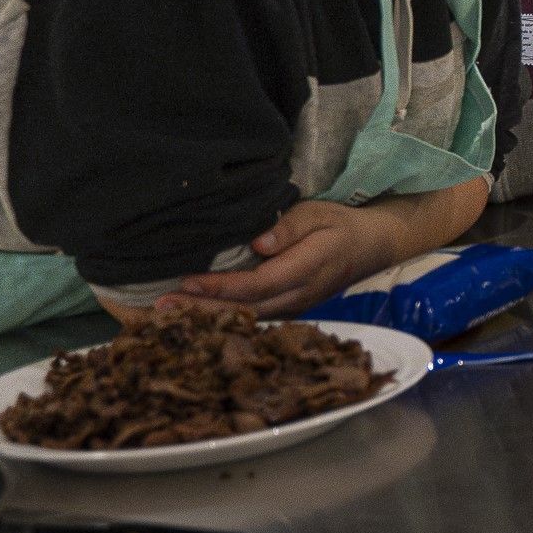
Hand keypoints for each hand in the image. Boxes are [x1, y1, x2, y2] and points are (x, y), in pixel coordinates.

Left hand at [166, 199, 422, 311]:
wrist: (371, 247)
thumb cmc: (340, 224)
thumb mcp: (319, 213)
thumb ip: (290, 227)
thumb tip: (258, 244)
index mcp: (308, 269)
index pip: (258, 284)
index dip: (222, 287)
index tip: (187, 281)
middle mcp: (299, 296)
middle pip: (245, 310)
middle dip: (202, 309)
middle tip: (162, 308)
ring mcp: (294, 308)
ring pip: (246, 319)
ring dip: (208, 317)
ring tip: (168, 314)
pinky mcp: (287, 310)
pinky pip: (251, 318)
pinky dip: (222, 317)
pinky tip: (196, 314)